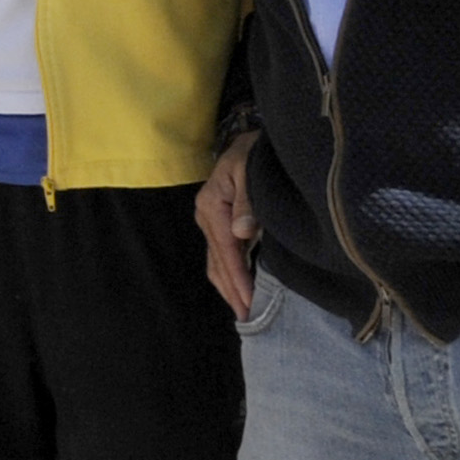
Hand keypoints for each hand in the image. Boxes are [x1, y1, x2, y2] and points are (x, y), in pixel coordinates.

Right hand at [195, 132, 261, 320]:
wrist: (251, 141)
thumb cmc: (253, 153)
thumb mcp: (250, 169)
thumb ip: (247, 200)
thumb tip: (241, 232)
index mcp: (211, 205)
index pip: (225, 249)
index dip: (238, 276)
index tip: (249, 300)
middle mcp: (206, 216)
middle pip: (217, 261)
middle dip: (232, 290)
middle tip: (248, 318)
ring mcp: (211, 222)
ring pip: (215, 263)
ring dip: (228, 288)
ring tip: (243, 312)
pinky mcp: (219, 224)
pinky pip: (220, 257)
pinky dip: (228, 276)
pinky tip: (239, 290)